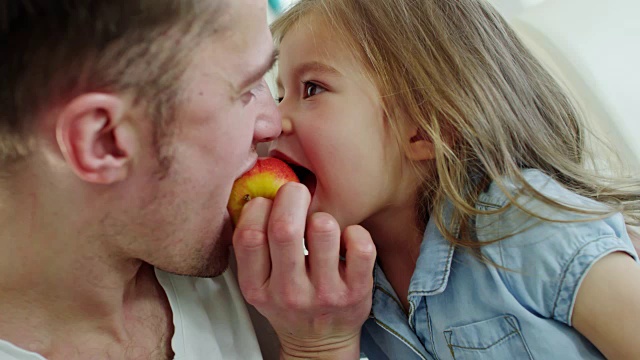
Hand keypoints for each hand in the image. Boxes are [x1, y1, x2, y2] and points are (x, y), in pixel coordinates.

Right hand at [233, 183, 375, 358]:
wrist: (319, 344)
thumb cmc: (289, 302)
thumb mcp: (259, 283)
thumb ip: (253, 247)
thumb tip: (256, 193)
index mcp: (257, 288)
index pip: (248, 235)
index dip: (258, 206)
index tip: (268, 203)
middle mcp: (288, 293)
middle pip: (284, 227)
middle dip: (291, 196)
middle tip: (298, 192)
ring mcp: (324, 293)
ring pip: (323, 228)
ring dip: (322, 215)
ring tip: (321, 224)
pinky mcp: (356, 291)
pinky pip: (360, 244)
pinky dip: (355, 231)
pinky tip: (346, 238)